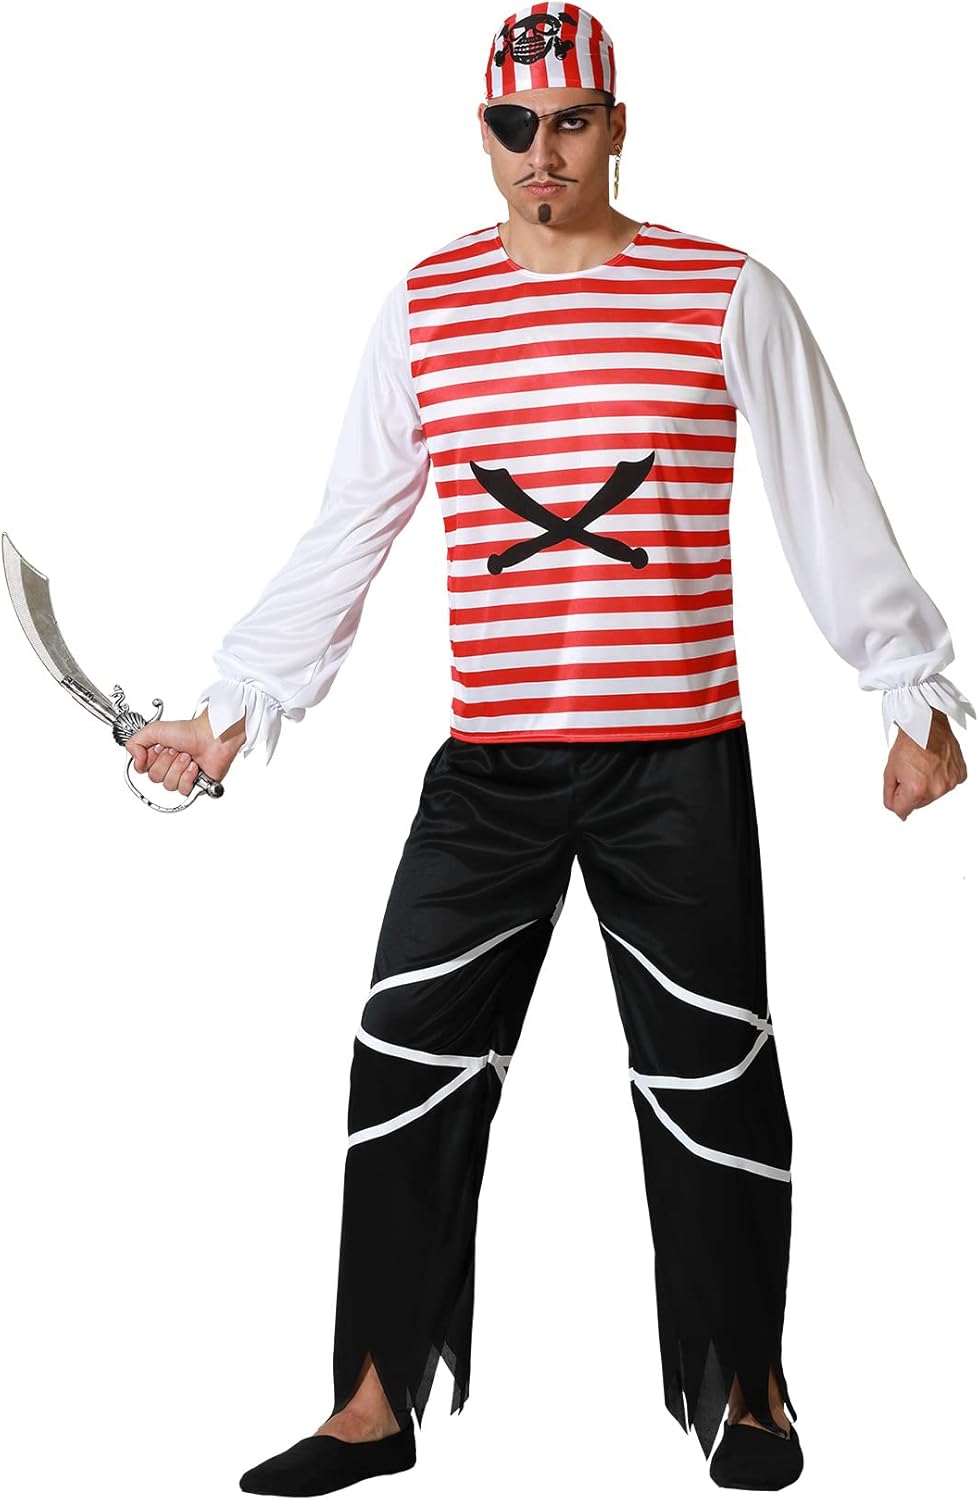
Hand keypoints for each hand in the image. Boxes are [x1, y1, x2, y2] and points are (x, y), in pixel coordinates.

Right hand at [124, 708, 246, 797]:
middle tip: (177, 750)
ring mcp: (181, 776)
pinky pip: (183, 790)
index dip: (150, 760)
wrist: (212, 736)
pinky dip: (189, 776)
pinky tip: (195, 766)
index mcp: (157, 755)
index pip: (142, 769)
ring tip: (188, 757)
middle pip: (154, 778)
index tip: (159, 748)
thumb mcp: (154, 729)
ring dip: (178, 767)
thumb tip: (135, 761)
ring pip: (168, 785)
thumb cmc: (190, 731)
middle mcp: (168, 766)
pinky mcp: (194, 785)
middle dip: (166, 761)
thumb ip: (135, 743)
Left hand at [883, 710, 967, 820]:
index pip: (902, 811)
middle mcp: (936, 789)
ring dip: (927, 785)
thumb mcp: (889, 773)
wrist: (925, 725)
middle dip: (912, 791)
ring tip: (923, 766)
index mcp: (916, 790)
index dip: (897, 798)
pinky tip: (935, 764)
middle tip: (911, 770)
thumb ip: (890, 797)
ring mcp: (950, 782)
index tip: (899, 785)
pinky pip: (948, 784)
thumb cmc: (908, 744)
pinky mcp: (960, 775)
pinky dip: (941, 777)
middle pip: (919, 803)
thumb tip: (898, 813)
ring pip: (934, 794)